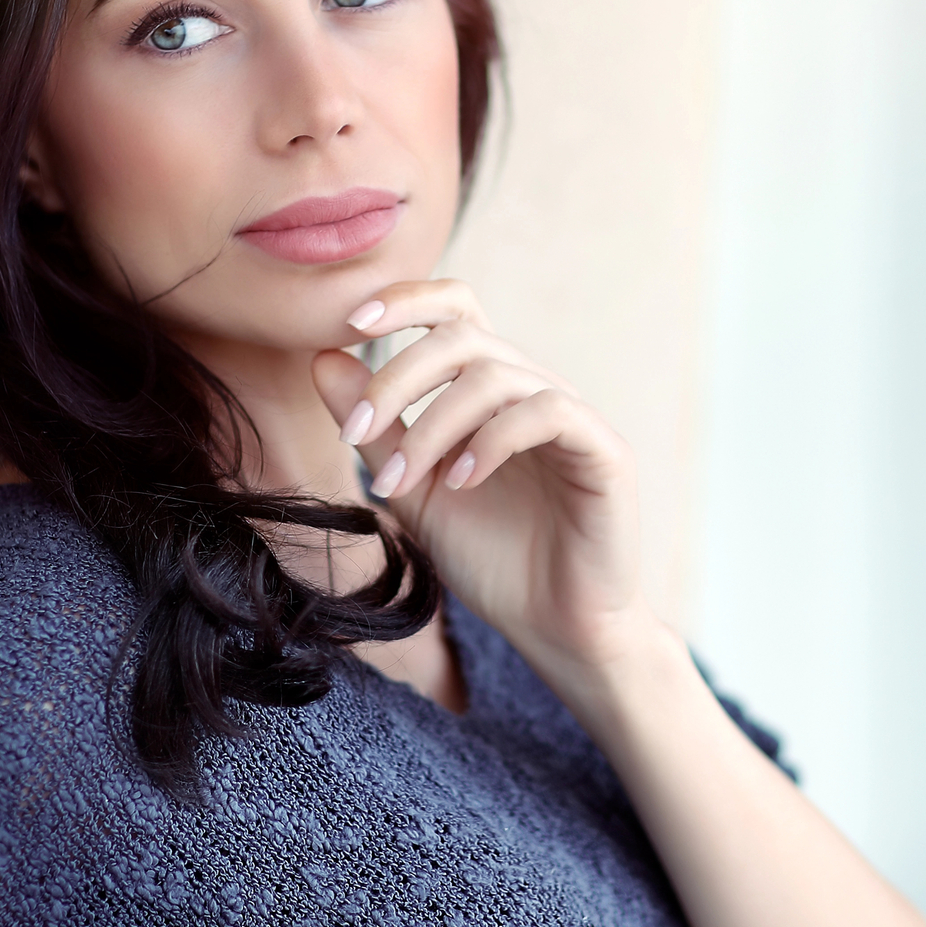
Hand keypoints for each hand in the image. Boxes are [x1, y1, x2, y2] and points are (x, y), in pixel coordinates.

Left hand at [310, 279, 657, 680]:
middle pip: (463, 334)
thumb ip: (374, 428)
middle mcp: (533, 387)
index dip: (406, 299)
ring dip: (432, 425)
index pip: (455, 306)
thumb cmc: (490, 556)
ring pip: (495, 374)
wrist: (554, 627)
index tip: (350, 323)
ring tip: (402, 481)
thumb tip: (322, 358)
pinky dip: (492, 440)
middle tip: (353, 434)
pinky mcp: (604, 450)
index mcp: (490, 388)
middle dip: (397, 377)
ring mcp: (573, 414)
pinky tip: (460, 482)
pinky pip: (547, 412)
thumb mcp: (411, 489)